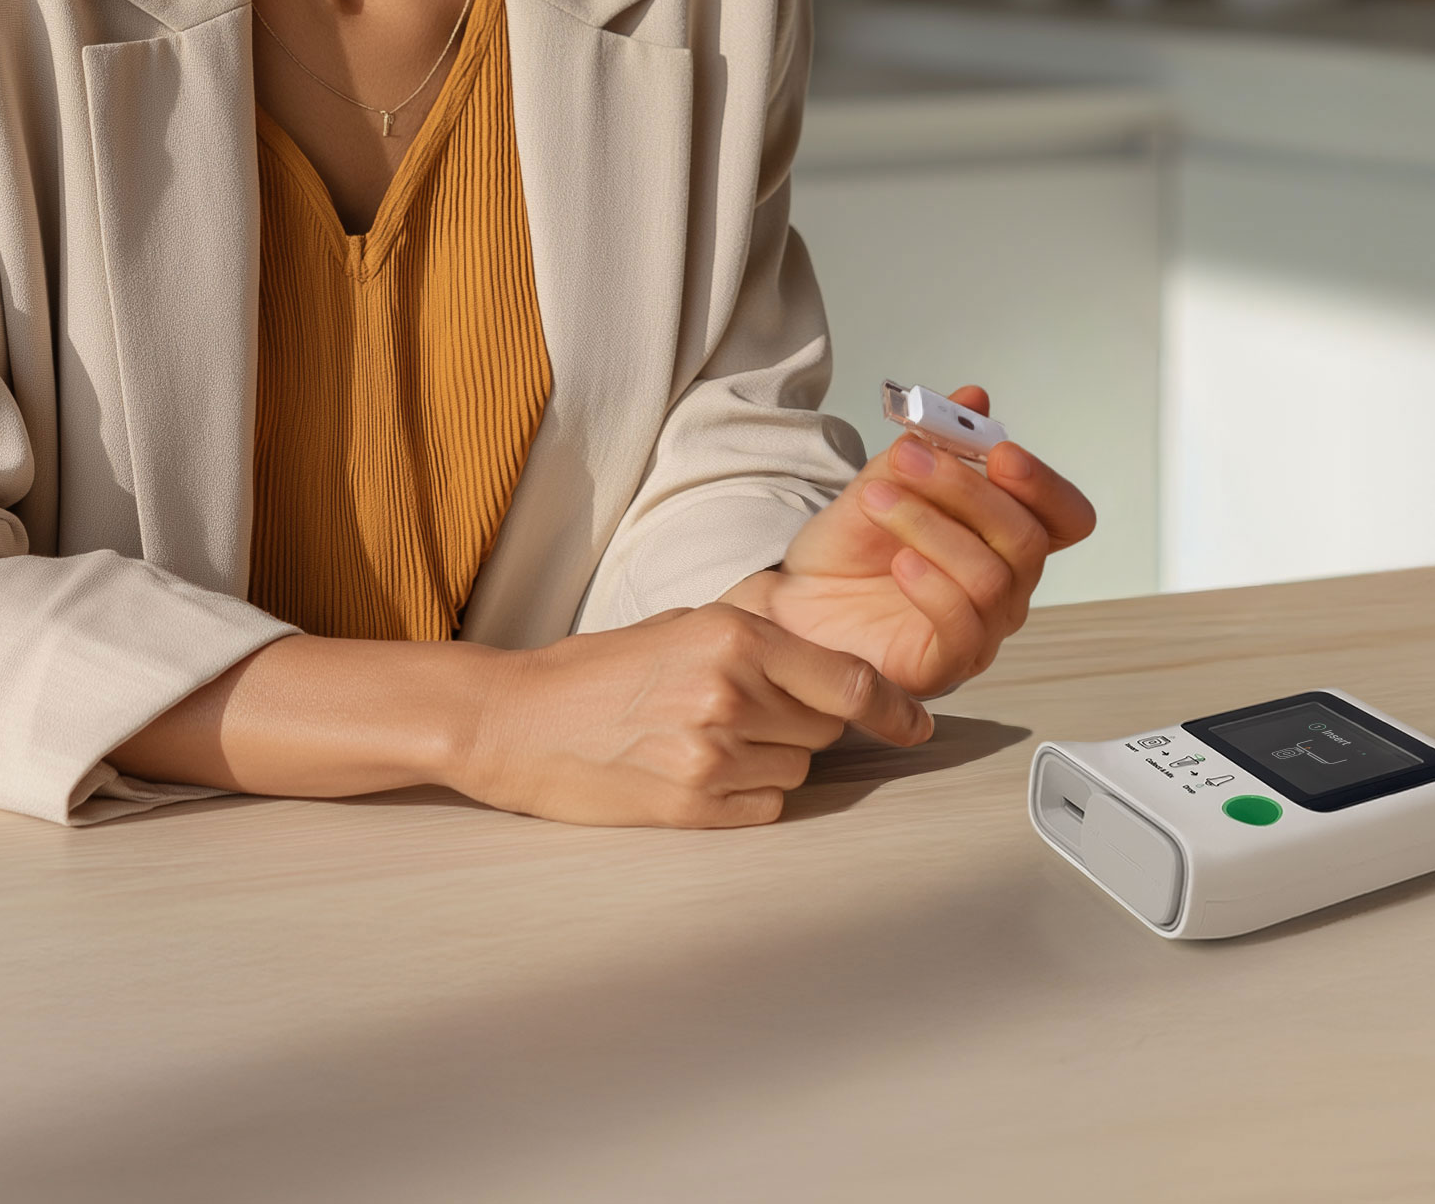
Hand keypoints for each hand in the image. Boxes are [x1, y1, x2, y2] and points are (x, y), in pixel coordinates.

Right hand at [452, 603, 931, 827]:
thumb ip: (760, 643)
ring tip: (704, 740)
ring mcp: (712, 754)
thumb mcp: (684, 627)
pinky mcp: (691, 807)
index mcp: (734, 636)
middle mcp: (731, 693)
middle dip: (802, 725)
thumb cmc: (599, 670)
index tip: (917, 726)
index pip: (849, 683)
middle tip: (743, 714)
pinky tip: (695, 773)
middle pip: (824, 731)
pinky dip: (747, 796)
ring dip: (771, 761)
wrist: (516, 720)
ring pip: (795, 772)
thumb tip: (840, 676)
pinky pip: (764, 808)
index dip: (895, 709)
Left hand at [730, 388, 1094, 697]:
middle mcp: (1005, 587)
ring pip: (990, 577)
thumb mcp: (884, 481)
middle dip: (967, 490)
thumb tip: (974, 399)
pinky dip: (933, 585)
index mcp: (1002, 539)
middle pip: (1026, 540)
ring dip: (930, 526)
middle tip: (909, 460)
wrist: (793, 599)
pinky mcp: (943, 665)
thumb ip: (931, 447)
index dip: (1044, 484)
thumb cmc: (847, 550)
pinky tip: (899, 560)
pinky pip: (961, 627)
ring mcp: (979, 630)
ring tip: (877, 500)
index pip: (1064, 517)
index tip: (999, 451)